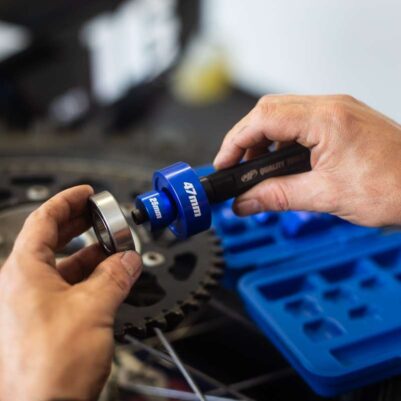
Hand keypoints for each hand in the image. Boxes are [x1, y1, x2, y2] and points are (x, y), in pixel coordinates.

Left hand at [0, 186, 141, 400]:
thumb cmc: (51, 366)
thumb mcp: (93, 308)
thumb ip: (114, 277)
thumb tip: (127, 260)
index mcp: (24, 272)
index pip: (43, 220)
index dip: (66, 201)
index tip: (85, 193)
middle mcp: (23, 285)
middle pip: (51, 239)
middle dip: (79, 224)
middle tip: (101, 215)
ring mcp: (33, 303)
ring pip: (63, 265)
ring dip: (90, 254)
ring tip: (114, 248)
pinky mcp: (46, 320)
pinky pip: (68, 287)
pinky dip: (89, 277)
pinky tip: (109, 277)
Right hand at [214, 95, 400, 226]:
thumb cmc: (396, 188)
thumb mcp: (326, 196)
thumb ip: (277, 197)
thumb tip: (245, 202)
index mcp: (327, 119)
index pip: (263, 119)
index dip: (236, 142)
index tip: (224, 164)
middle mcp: (331, 107)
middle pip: (269, 111)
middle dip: (246, 139)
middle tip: (236, 167)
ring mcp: (337, 112)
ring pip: (283, 115)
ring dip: (264, 141)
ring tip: (257, 170)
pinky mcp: (342, 121)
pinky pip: (300, 122)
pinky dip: (282, 142)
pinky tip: (280, 163)